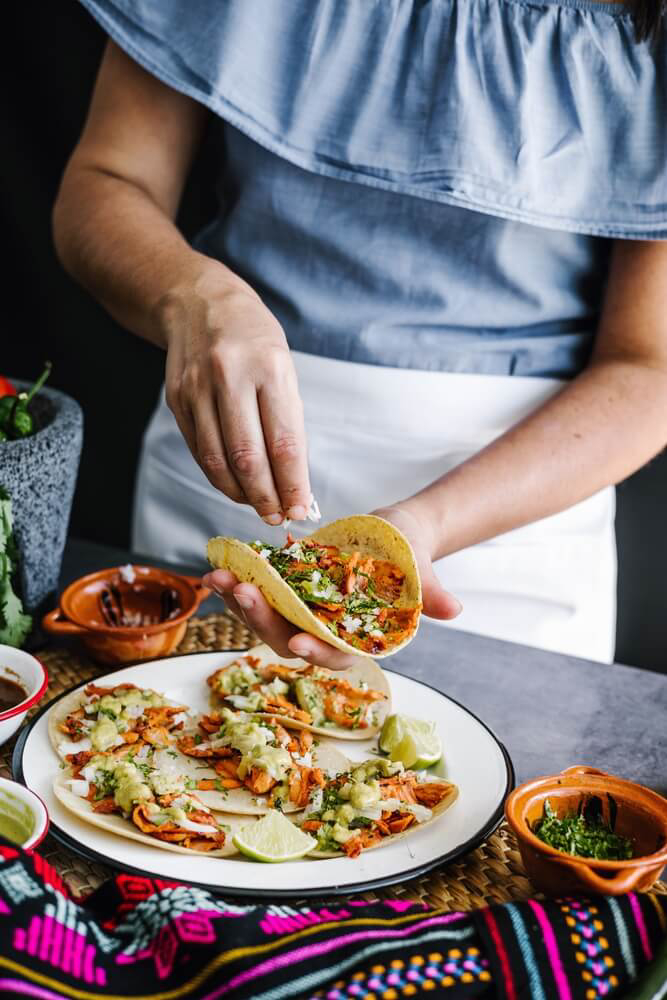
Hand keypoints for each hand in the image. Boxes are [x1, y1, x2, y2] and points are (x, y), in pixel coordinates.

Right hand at [162, 263, 311, 523]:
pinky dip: (218, 475)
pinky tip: (234, 485)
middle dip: (266, 496)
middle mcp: (230, 377)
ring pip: (218, 460)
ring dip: (240, 493)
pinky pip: (199, 450)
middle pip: (247, 457)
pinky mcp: (176, 399)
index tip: (301, 509)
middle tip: (278, 517)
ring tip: (258, 506)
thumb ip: (288, 420)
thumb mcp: (284, 367)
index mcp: (269, 367)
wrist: (198, 301)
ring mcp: (197, 388)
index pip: (283, 441)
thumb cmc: (254, 338)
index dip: (292, 483)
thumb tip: (294, 478)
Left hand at [202, 505, 461, 668]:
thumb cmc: (410, 553)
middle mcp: (324, 632)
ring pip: (266, 619)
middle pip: (290, 637)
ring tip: (219, 578)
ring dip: (240, 602)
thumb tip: (454, 609)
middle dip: (264, 619)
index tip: (299, 641)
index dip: (318, 651)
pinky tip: (216, 570)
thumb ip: (430, 593)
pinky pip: (256, 595)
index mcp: (358, 637)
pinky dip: (234, 585)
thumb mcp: (422, 568)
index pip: (338, 654)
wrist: (392, 532)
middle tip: (245, 592)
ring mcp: (301, 614)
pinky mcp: (284, 595)